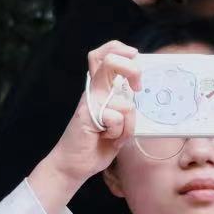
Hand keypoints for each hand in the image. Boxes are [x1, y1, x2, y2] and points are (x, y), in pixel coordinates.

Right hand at [30, 42, 140, 209]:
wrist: (73, 164)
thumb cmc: (96, 143)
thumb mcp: (117, 120)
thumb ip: (125, 104)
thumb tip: (139, 93)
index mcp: (100, 88)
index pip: (103, 54)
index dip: (119, 48)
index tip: (134, 57)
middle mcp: (93, 91)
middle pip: (110, 60)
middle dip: (132, 69)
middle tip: (137, 87)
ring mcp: (90, 102)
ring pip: (125, 102)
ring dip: (128, 125)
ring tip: (114, 134)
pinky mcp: (89, 116)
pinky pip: (118, 119)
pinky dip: (119, 134)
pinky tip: (106, 138)